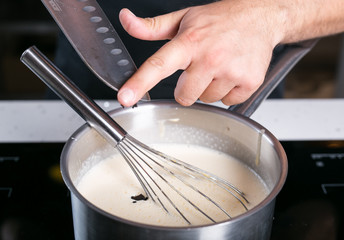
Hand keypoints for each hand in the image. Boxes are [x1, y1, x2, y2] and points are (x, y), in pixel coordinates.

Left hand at [117, 0, 285, 106]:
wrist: (261, 16)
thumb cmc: (219, 19)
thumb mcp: (183, 18)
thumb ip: (151, 27)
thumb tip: (126, 20)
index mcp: (189, 42)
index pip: (158, 65)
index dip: (139, 83)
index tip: (125, 97)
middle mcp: (210, 58)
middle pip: (183, 96)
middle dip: (187, 87)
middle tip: (199, 67)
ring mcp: (231, 72)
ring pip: (206, 99)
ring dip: (208, 88)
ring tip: (219, 66)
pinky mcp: (248, 82)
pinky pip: (227, 102)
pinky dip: (227, 91)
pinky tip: (232, 72)